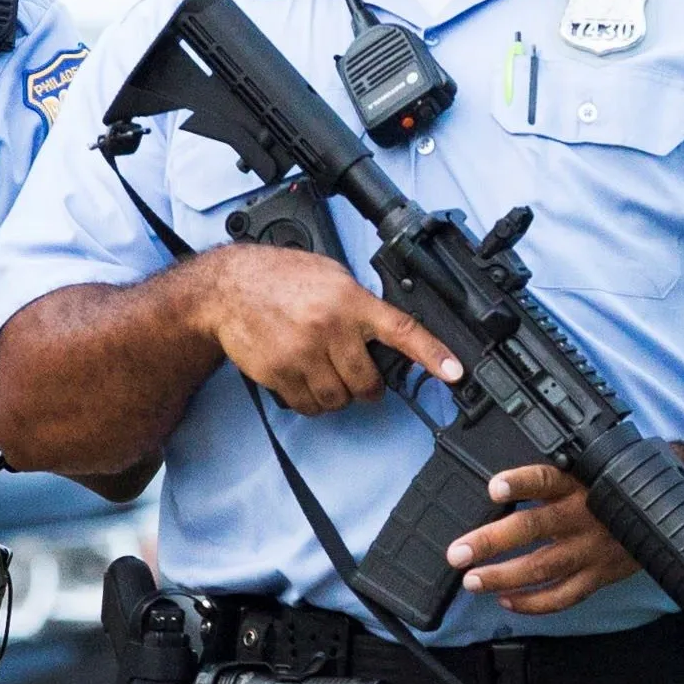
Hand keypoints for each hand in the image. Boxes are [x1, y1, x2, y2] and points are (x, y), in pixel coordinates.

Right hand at [181, 245, 459, 416]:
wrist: (228, 288)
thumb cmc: (281, 278)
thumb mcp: (331, 277)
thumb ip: (360, 304)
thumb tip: (388, 333)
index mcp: (349, 301)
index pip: (401, 331)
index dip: (432, 355)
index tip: (455, 373)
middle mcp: (329, 328)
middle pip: (368, 383)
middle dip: (368, 386)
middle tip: (358, 375)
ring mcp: (303, 354)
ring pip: (339, 399)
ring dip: (338, 395)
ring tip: (324, 372)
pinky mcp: (279, 374)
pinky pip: (309, 406)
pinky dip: (312, 401)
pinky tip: (303, 379)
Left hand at [449, 465, 633, 613]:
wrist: (664, 514)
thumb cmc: (611, 491)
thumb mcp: (588, 472)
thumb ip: (550, 480)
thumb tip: (498, 488)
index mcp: (577, 485)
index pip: (546, 480)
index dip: (521, 482)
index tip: (494, 488)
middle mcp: (582, 517)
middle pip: (534, 528)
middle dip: (493, 542)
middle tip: (458, 553)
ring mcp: (590, 550)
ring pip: (544, 568)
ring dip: (504, 577)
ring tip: (472, 581)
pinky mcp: (598, 576)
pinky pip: (563, 596)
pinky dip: (533, 603)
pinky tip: (505, 600)